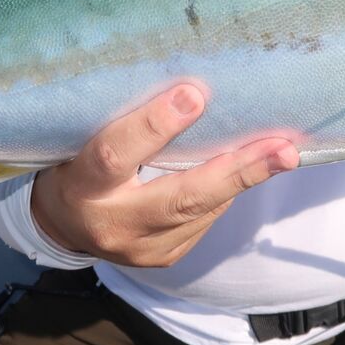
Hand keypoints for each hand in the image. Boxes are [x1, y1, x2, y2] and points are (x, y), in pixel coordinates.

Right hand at [30, 84, 299, 266]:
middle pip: (181, 198)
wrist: (61, 225)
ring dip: (245, 178)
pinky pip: (204, 220)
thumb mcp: (81, 136)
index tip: (195, 94)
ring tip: (283, 151)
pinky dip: (225, 191)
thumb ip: (123, 120)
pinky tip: (248, 168)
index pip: (115, 153)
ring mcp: (139, 248)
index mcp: (81, 182)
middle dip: (237, 171)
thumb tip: (187, 86)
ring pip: (202, 211)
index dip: (154, 126)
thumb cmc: (76, 162)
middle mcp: (112, 223)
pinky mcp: (162, 258)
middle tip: (283, 150)